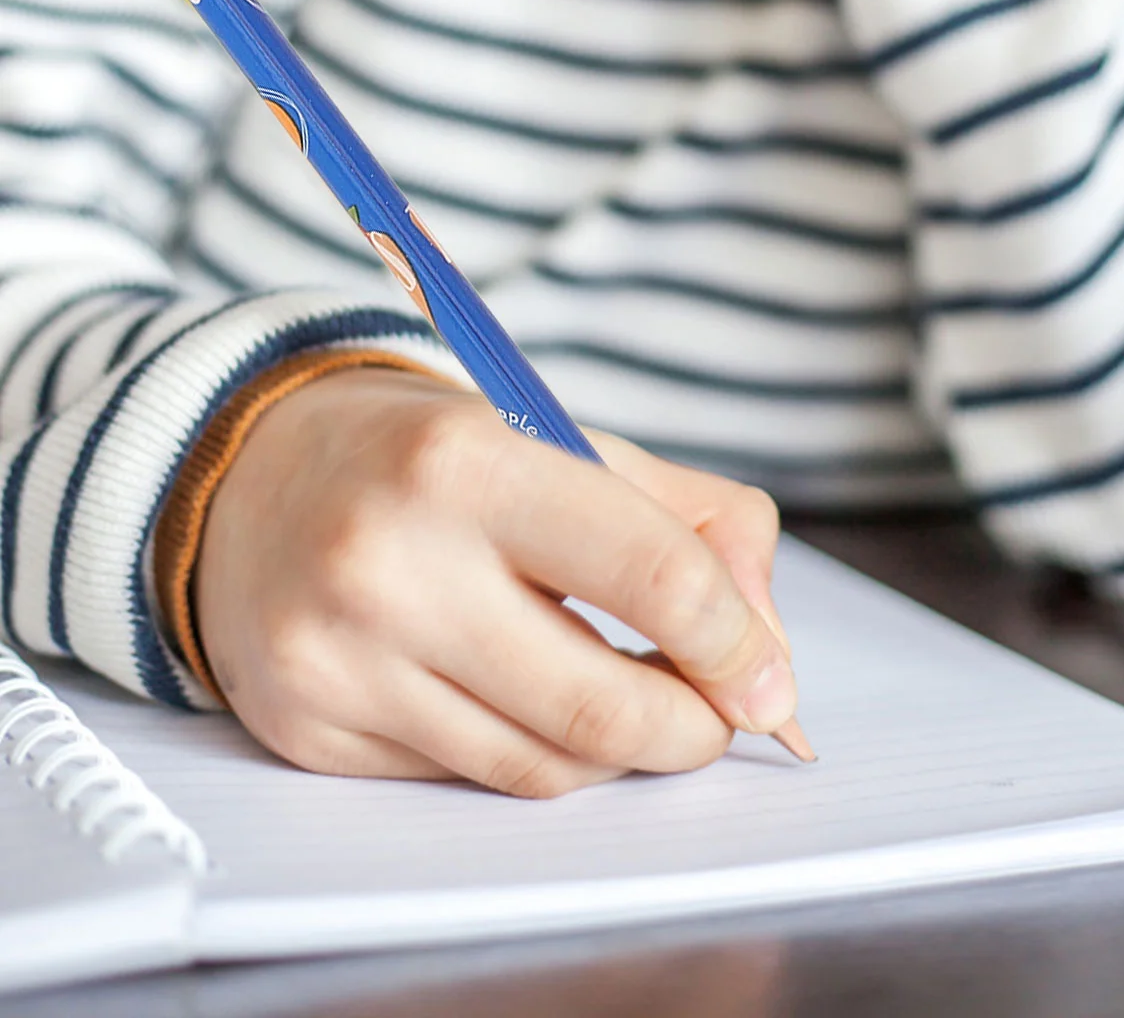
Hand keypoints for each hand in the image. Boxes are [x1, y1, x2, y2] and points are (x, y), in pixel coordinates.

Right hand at [193, 367, 796, 795]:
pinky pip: (470, 779)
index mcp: (470, 464)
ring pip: (542, 768)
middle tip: (722, 714)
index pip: (653, 578)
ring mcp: (341, 660)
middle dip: (695, 729)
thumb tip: (769, 650)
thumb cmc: (437, 456)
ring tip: (632, 697)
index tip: (769, 678)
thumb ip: (699, 524)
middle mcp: (391, 565)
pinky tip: (529, 696)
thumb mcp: (574, 444)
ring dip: (621, 750)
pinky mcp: (311, 732)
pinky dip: (531, 752)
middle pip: (602, 708)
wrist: (255, 475)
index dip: (738, 645)